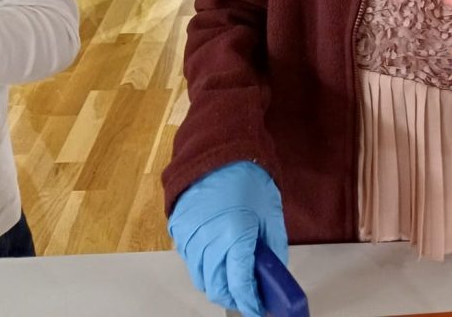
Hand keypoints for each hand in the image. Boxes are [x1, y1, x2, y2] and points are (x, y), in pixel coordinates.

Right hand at [169, 161, 287, 316]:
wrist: (220, 150)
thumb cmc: (248, 177)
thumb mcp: (271, 213)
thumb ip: (272, 247)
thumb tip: (273, 273)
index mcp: (235, 236)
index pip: (239, 285)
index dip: (249, 301)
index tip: (257, 308)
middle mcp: (207, 241)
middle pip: (216, 287)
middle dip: (233, 296)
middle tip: (248, 295)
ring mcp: (189, 237)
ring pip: (200, 277)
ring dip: (217, 283)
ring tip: (235, 277)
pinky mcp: (178, 230)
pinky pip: (190, 260)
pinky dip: (204, 266)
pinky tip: (218, 257)